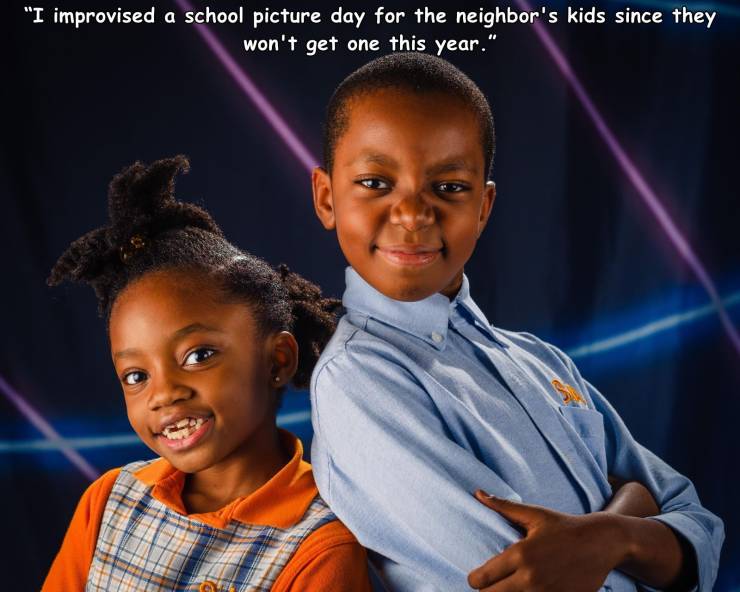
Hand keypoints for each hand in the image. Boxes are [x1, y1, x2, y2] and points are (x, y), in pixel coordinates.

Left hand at [467, 490, 623, 591]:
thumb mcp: (534, 515)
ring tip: (508, 587)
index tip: (477, 578)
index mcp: (520, 554)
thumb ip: (503, 507)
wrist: (602, 542)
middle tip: (491, 586)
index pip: (482, 579)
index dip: (475, 580)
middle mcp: (531, 578)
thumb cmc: (564, 526)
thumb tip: (478, 493)